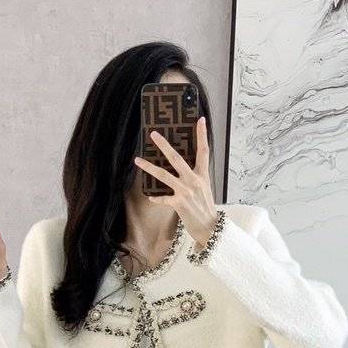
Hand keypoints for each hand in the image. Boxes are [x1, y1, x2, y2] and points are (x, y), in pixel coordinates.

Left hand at [133, 116, 218, 248]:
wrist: (210, 227)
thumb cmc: (205, 207)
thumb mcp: (204, 188)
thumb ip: (195, 177)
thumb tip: (183, 168)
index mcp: (203, 175)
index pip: (204, 150)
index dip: (202, 135)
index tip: (200, 120)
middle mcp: (194, 180)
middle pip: (177, 158)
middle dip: (164, 145)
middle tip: (153, 134)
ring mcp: (186, 191)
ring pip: (164, 175)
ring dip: (149, 167)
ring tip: (137, 160)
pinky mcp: (179, 203)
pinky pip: (163, 198)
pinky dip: (156, 198)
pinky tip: (150, 197)